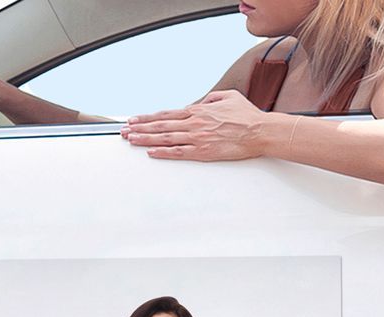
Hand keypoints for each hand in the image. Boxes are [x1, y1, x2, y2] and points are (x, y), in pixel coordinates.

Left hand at [120, 90, 268, 161]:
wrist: (259, 131)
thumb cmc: (247, 116)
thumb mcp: (228, 97)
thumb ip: (210, 99)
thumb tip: (199, 103)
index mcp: (199, 111)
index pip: (167, 114)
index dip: (148, 117)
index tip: (134, 120)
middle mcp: (194, 123)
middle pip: (161, 125)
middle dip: (140, 128)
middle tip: (124, 131)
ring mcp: (198, 138)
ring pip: (166, 138)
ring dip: (146, 139)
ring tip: (131, 140)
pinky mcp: (203, 152)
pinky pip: (179, 152)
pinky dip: (163, 152)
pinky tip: (151, 152)